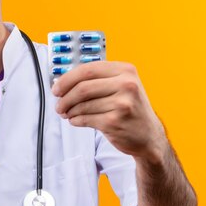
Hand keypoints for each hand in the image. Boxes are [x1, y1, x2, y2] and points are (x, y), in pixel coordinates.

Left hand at [52, 61, 166, 160]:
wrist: (149, 136)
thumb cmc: (130, 109)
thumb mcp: (122, 86)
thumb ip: (98, 79)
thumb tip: (63, 82)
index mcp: (126, 70)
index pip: (87, 69)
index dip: (67, 79)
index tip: (56, 87)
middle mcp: (127, 84)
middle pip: (82, 87)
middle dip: (65, 97)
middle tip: (58, 104)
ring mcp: (122, 103)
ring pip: (82, 105)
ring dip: (69, 110)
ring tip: (67, 113)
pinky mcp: (115, 121)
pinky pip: (85, 119)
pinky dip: (76, 120)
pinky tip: (76, 120)